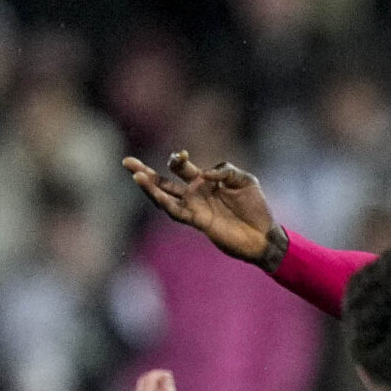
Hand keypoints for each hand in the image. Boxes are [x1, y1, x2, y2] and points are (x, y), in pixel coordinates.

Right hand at [123, 150, 281, 266]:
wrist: (263, 234)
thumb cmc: (256, 207)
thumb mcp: (245, 180)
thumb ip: (225, 170)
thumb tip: (205, 174)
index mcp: (205, 180)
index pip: (182, 167)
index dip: (178, 159)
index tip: (181, 156)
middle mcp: (195, 194)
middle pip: (164, 181)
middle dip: (146, 171)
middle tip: (127, 161)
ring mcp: (194, 208)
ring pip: (165, 196)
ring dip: (150, 187)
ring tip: (134, 174)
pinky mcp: (197, 221)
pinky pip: (176, 211)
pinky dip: (165, 202)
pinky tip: (153, 193)